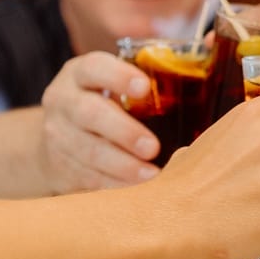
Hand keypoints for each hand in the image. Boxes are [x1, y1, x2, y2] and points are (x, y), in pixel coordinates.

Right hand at [36, 51, 162, 191]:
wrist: (58, 137)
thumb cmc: (102, 105)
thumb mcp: (111, 85)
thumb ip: (144, 85)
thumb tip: (202, 80)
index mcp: (80, 73)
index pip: (95, 67)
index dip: (119, 76)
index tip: (145, 88)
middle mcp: (63, 101)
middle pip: (89, 113)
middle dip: (124, 132)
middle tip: (152, 147)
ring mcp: (56, 135)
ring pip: (88, 151)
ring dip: (123, 166)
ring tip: (152, 176)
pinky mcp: (58, 167)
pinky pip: (86, 177)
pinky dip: (113, 186)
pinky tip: (136, 191)